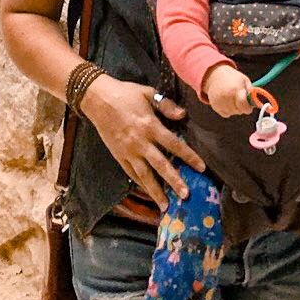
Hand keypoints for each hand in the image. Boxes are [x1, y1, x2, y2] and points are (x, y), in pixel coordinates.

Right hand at [81, 76, 205, 206]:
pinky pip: (131, 173)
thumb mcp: (148, 93)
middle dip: (174, 181)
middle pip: (161, 165)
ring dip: (156, 191)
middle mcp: (140, 142)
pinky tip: (149, 192)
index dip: (189, 156)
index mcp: (150, 126)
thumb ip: (166, 105)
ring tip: (166, 205)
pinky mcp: (118, 155)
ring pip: (145, 175)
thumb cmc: (125, 94)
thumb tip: (183, 115)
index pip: (174, 144)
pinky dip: (141, 184)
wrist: (98, 99)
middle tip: (186, 195)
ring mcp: (128, 151)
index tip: (201, 168)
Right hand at [202, 62, 256, 118]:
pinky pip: (226, 114)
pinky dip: (227, 110)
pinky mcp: (215, 106)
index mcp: (235, 89)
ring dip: (235, 109)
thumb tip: (256, 102)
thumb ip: (251, 91)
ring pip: (233, 113)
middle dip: (242, 107)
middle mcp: (227, 97)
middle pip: (239, 111)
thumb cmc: (231, 77)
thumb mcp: (244, 80)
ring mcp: (219, 102)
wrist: (215, 75)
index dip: (248, 108)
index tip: (249, 106)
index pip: (244, 106)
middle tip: (239, 98)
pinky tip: (226, 101)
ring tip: (232, 98)